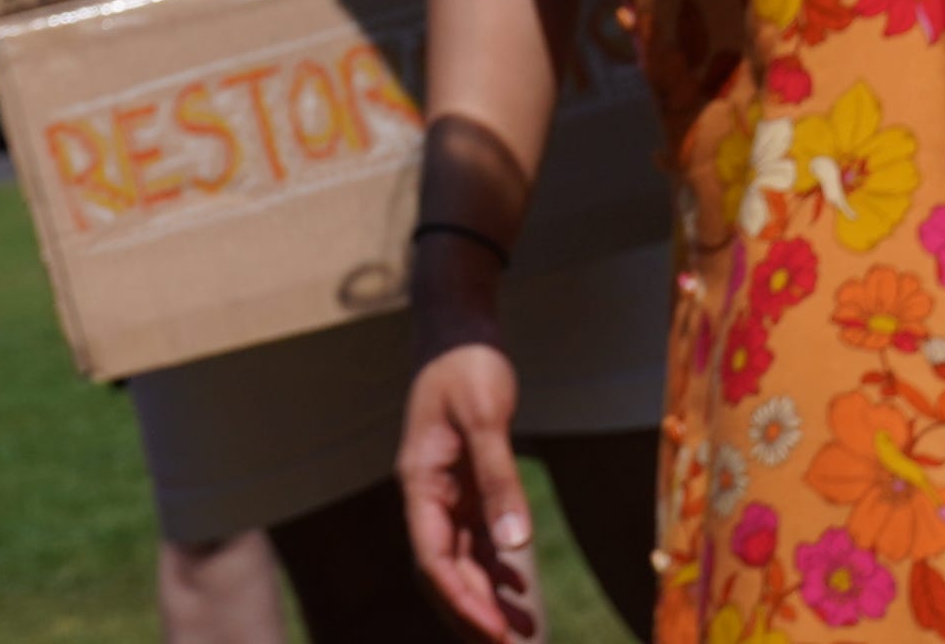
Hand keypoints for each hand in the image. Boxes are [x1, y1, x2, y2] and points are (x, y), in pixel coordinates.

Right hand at [395, 337, 542, 642]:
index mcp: (421, 482)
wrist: (458, 329)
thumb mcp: (486, 417)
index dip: (460, 600)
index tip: (493, 633)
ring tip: (523, 632)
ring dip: (486, 597)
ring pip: (460, 559)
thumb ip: (500, 480)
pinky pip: (476, 539)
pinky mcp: (465, 484)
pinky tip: (520, 589)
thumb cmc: (468, 366)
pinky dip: (495, 567)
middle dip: (472, 612)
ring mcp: (446, 491)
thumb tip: (516, 546)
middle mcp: (428, 494)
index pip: (433, 557)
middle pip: (443, 568)